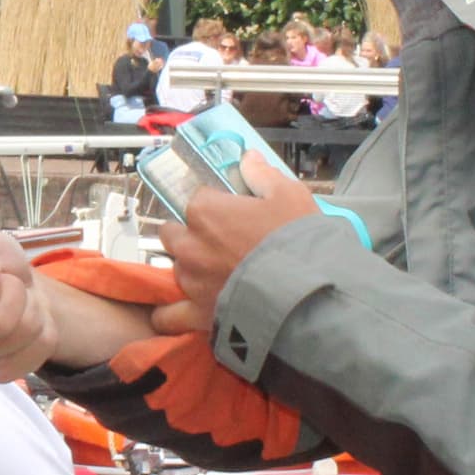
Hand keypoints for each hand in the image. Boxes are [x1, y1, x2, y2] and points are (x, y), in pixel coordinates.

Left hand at [151, 163, 321, 338]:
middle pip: (175, 232)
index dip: (214, 205)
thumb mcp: (289, 195)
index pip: (196, 199)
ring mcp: (190, 280)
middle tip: (221, 243)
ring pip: (177, 268)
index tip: (231, 213)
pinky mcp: (195, 313)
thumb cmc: (297, 238)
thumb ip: (262, 174)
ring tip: (216, 276)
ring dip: (190, 268)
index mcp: (205, 210)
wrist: (306, 291)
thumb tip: (247, 158)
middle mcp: (189, 243)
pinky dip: (168, 315)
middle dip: (191, 234)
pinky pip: (168, 316)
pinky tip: (174, 313)